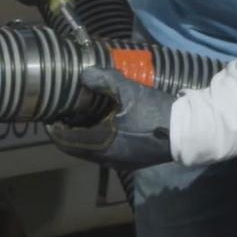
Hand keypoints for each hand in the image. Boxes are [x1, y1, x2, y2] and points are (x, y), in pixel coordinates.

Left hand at [47, 67, 176, 170]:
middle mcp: (106, 158)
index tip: (49, 114)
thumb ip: (103, 80)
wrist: (188, 132)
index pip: (65, 141)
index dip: (53, 128)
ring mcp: (119, 162)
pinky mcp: (130, 160)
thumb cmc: (156, 112)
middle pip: (75, 147)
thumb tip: (82, 74)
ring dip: (81, 135)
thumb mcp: (129, 91)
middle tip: (62, 112)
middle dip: (65, 131)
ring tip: (80, 114)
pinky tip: (101, 122)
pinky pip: (103, 152)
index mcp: (101, 145)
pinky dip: (95, 139)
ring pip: (89, 151)